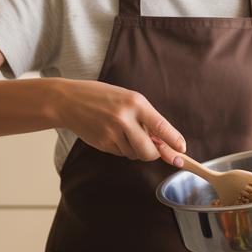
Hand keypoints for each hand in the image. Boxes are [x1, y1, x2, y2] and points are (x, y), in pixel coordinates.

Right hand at [55, 79, 184, 160]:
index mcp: (135, 103)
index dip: (174, 140)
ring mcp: (112, 133)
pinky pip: (121, 154)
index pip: (161, 126)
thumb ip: (147, 118)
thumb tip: (165, 142)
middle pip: (149, 151)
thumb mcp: (128, 98)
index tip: (182, 150)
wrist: (68, 101)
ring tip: (125, 132)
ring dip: (137, 150)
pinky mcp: (102, 144)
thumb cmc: (102, 97)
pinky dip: (123, 149)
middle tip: (156, 150)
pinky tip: (114, 134)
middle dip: (155, 154)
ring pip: (135, 154)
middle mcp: (124, 119)